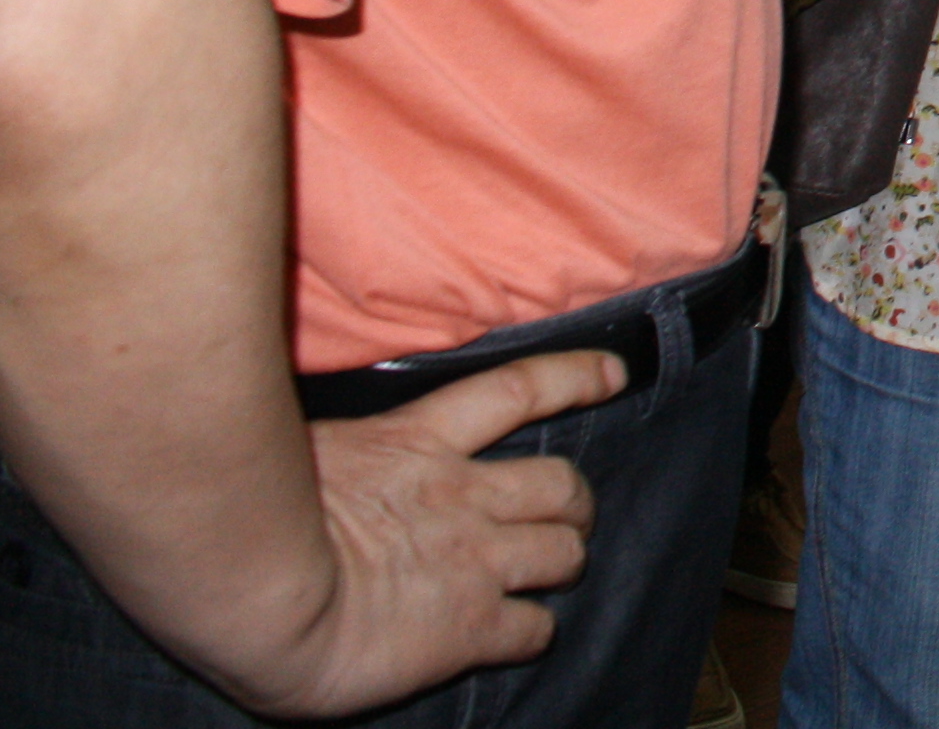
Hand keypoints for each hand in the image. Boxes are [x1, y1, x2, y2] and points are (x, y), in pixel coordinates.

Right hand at [192, 352, 615, 716]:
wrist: (258, 593)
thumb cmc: (250, 516)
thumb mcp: (303, 452)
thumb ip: (346, 452)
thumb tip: (337, 451)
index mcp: (418, 443)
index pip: (520, 390)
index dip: (576, 378)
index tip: (615, 375)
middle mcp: (463, 497)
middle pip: (562, 484)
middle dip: (575, 503)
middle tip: (565, 518)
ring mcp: (475, 562)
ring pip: (565, 551)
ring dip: (565, 560)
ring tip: (552, 571)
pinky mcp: (471, 628)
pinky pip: (534, 629)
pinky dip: (534, 632)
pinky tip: (519, 636)